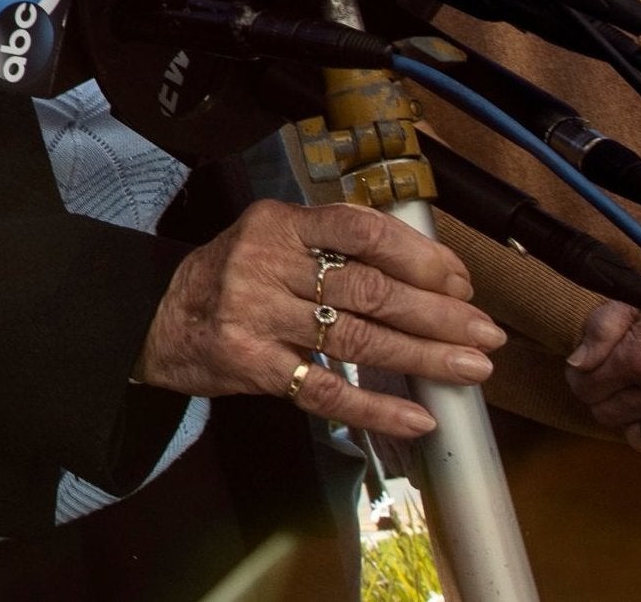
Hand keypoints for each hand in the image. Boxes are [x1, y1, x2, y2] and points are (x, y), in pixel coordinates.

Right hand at [133, 200, 505, 438]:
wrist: (157, 320)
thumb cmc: (228, 278)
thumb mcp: (270, 238)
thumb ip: (331, 242)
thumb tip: (420, 265)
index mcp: (279, 223)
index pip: (360, 229)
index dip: (417, 254)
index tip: (458, 279)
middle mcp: (266, 263)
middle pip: (368, 288)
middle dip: (437, 313)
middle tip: (484, 332)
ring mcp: (256, 314)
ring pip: (356, 338)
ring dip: (423, 357)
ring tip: (469, 368)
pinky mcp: (252, 365)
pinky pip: (327, 389)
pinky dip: (378, 407)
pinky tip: (417, 417)